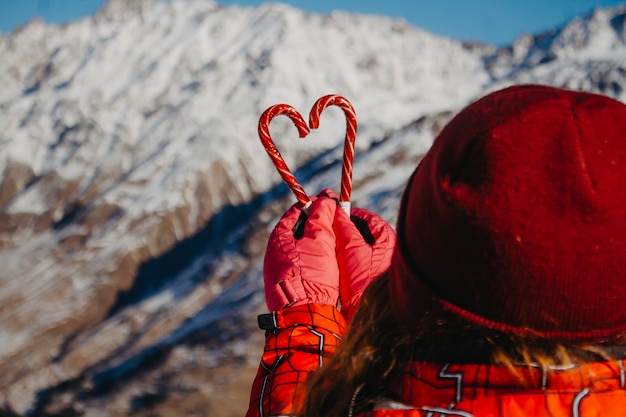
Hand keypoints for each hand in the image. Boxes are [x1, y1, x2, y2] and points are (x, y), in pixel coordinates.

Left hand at [263, 190, 339, 311]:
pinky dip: (314, 262)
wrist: (303, 317)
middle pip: (298, 232)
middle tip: (336, 223)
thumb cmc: (310, 277)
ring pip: (301, 250)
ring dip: (318, 246)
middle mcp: (275, 254)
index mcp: (278, 239)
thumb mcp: (319, 241)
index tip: (330, 202)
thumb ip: (321, 218)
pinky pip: (302, 267)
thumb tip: (325, 198)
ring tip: (336, 245)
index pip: (295, 213)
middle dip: (318, 226)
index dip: (314, 205)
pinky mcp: (286, 287)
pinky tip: (328, 267)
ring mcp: (279, 272)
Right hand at [334, 206, 395, 321]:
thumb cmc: (367, 282)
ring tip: (329, 247)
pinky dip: (348, 260)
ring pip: (360, 248)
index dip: (350, 215)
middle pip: (364, 233)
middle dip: (345, 231)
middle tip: (328, 230)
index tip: (333, 215)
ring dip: (345, 246)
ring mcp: (382, 265)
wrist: (375, 316)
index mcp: (388, 239)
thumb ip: (344, 228)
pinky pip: (359, 262)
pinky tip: (336, 265)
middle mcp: (389, 250)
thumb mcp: (352, 251)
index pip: (369, 218)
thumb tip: (335, 211)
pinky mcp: (375, 278)